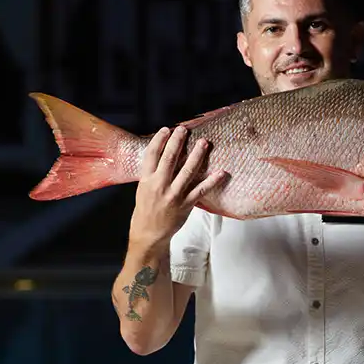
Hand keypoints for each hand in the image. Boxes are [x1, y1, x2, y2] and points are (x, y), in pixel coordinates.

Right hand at [129, 126, 226, 252]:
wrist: (149, 233)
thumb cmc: (146, 208)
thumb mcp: (143, 188)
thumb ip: (153, 172)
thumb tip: (164, 154)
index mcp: (146, 180)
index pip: (152, 155)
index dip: (159, 140)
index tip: (167, 129)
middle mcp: (159, 186)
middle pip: (169, 159)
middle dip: (178, 142)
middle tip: (185, 130)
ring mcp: (173, 195)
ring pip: (187, 171)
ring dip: (197, 155)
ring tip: (204, 143)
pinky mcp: (186, 204)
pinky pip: (201, 190)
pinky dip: (212, 180)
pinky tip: (220, 172)